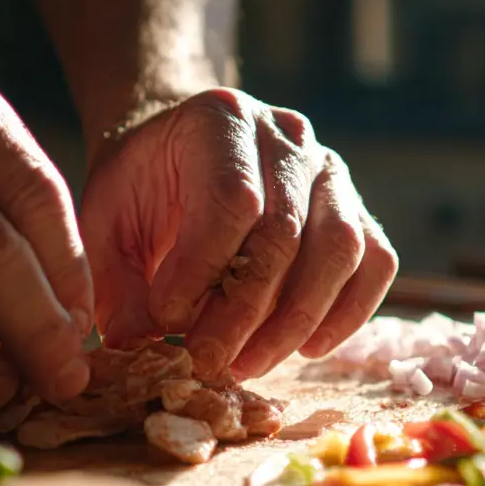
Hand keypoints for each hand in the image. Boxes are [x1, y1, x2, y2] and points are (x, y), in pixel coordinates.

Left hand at [80, 88, 397, 379]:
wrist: (178, 148)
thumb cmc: (142, 185)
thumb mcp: (108, 220)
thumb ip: (116, 280)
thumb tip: (133, 342)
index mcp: (221, 120)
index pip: (232, 200)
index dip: (203, 271)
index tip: (167, 321)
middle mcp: (287, 136)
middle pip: (286, 233)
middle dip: (245, 312)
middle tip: (210, 363)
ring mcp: (330, 170)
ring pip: (340, 249)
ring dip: (296, 320)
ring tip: (250, 365)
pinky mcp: (357, 207)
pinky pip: (376, 262)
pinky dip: (349, 312)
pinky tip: (307, 348)